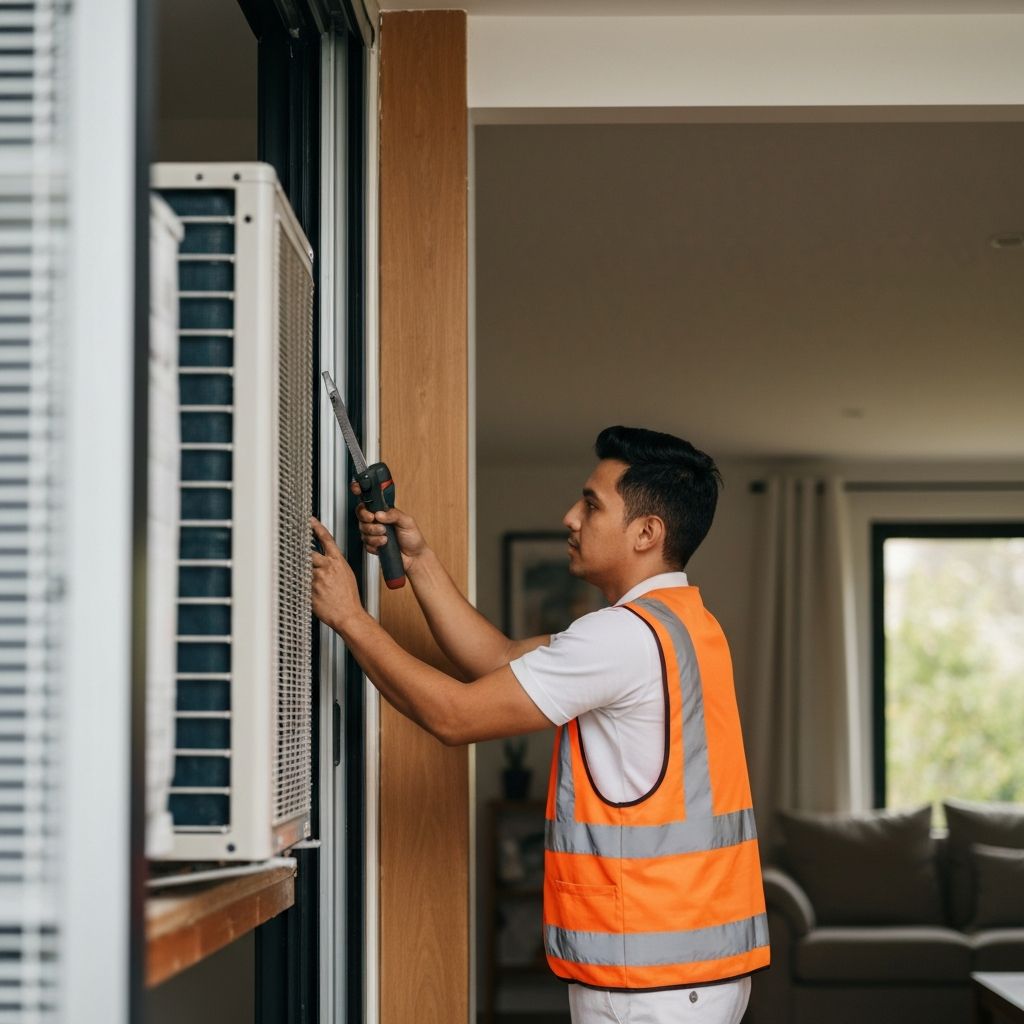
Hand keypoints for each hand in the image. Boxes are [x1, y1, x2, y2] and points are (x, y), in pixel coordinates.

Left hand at [310, 516, 363, 632]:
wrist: (348, 614)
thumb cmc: (348, 597)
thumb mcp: (346, 574)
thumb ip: (334, 565)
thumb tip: (326, 560)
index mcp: (338, 561)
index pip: (326, 539)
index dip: (317, 527)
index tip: (310, 521)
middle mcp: (327, 567)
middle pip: (309, 552)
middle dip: (304, 553)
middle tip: (297, 550)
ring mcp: (317, 578)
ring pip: (303, 567)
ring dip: (303, 571)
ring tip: (308, 576)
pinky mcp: (310, 589)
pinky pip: (300, 582)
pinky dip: (300, 583)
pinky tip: (305, 588)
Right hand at [351, 481, 427, 570]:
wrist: (414, 557)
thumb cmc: (413, 538)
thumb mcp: (407, 521)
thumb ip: (394, 514)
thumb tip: (380, 513)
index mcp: (385, 512)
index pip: (370, 502)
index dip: (361, 495)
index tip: (359, 494)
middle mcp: (377, 521)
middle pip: (361, 515)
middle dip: (367, 519)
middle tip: (376, 522)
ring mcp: (374, 533)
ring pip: (362, 530)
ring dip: (374, 534)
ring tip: (386, 537)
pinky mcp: (372, 545)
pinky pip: (366, 543)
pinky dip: (374, 544)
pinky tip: (383, 545)